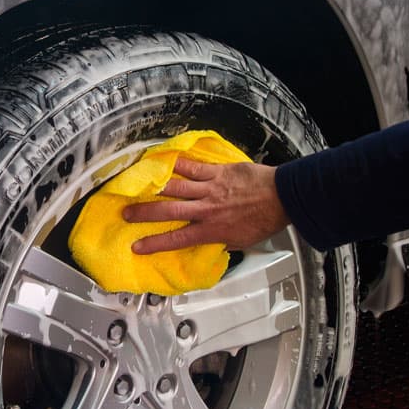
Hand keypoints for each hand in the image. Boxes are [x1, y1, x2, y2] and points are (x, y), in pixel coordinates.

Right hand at [123, 158, 289, 251]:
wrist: (283, 197)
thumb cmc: (264, 220)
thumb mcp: (241, 241)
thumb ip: (220, 241)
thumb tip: (208, 242)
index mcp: (211, 230)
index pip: (176, 239)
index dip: (154, 243)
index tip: (136, 246)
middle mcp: (206, 209)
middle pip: (168, 212)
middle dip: (144, 213)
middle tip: (126, 213)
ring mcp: (210, 189)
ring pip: (176, 187)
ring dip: (155, 188)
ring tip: (139, 187)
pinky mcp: (217, 172)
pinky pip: (193, 167)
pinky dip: (178, 164)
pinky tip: (165, 162)